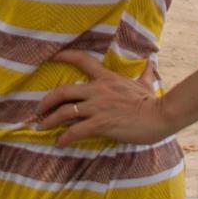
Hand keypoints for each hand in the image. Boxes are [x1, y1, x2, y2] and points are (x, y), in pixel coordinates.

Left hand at [27, 50, 172, 146]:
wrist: (159, 116)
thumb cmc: (152, 101)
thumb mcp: (146, 83)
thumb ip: (146, 72)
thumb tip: (152, 61)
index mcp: (106, 78)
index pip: (82, 60)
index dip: (64, 55)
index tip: (52, 56)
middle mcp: (98, 90)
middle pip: (63, 91)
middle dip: (46, 100)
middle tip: (38, 109)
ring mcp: (98, 107)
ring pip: (65, 111)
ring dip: (50, 120)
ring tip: (42, 127)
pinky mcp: (101, 123)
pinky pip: (76, 130)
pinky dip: (65, 137)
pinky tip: (60, 143)